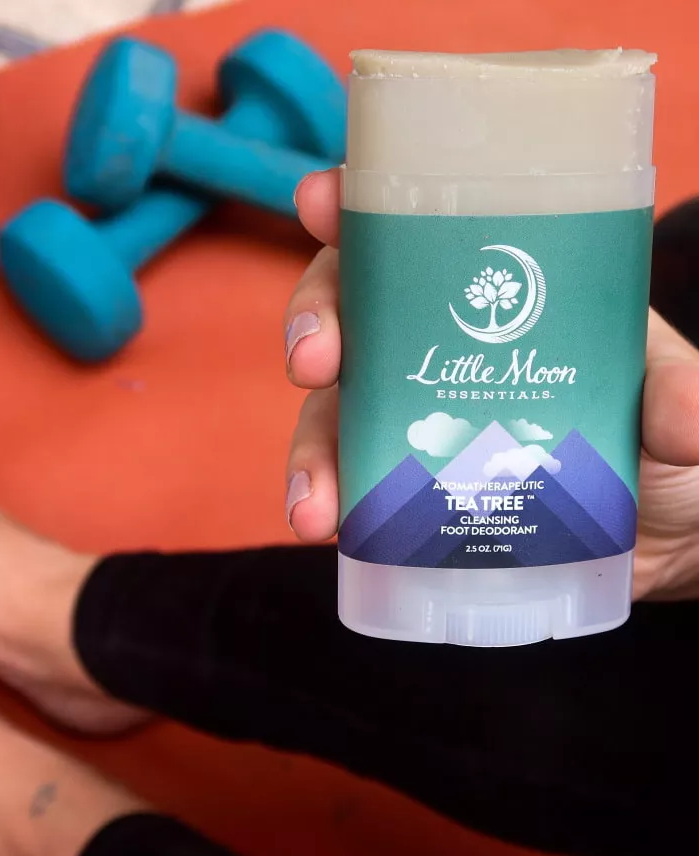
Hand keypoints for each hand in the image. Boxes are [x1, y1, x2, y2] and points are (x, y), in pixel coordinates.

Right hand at [283, 169, 698, 601]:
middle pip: (350, 313)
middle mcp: (437, 350)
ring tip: (314, 501)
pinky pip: (346, 487)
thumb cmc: (663, 445)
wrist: (659, 537)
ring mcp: (413, 423)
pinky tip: (322, 526)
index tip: (320, 202)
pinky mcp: (403, 491)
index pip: (412, 233)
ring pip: (332, 410)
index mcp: (495, 297)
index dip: (356, 209)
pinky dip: (324, 502)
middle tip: (312, 362)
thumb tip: (679, 422)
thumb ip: (676, 396)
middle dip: (315, 323)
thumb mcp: (675, 401)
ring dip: (309, 448)